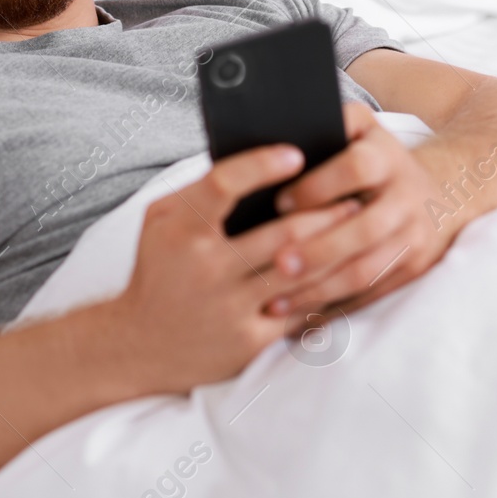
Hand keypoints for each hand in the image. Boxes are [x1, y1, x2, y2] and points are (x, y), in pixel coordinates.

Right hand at [101, 143, 362, 393]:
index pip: (224, 184)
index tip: (296, 152)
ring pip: (300, 271)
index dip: (262, 165)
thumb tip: (254, 165)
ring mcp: (229, 307)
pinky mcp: (248, 340)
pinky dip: (327, 289)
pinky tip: (346, 271)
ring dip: (336, 247)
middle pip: (280, 232)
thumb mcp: (161, 221)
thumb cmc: (158, 271)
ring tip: (358, 227)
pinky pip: (300, 309)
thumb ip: (199, 192)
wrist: (138, 345)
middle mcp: (205, 268)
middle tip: (354, 193)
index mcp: (181, 230)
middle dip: (325, 211)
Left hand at [264, 101, 453, 316]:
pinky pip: (368, 294)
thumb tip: (267, 147)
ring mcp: (414, 237)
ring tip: (275, 303)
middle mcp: (406, 196)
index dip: (318, 186)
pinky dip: (331, 307)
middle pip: (363, 229)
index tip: (280, 203)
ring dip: (319, 289)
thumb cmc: (374, 157)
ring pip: (366, 270)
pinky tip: (295, 319)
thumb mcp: (358, 129)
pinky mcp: (412, 269)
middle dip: (318, 249)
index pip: (357, 168)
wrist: (445, 190)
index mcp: (386, 156)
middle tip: (277, 264)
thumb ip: (323, 128)